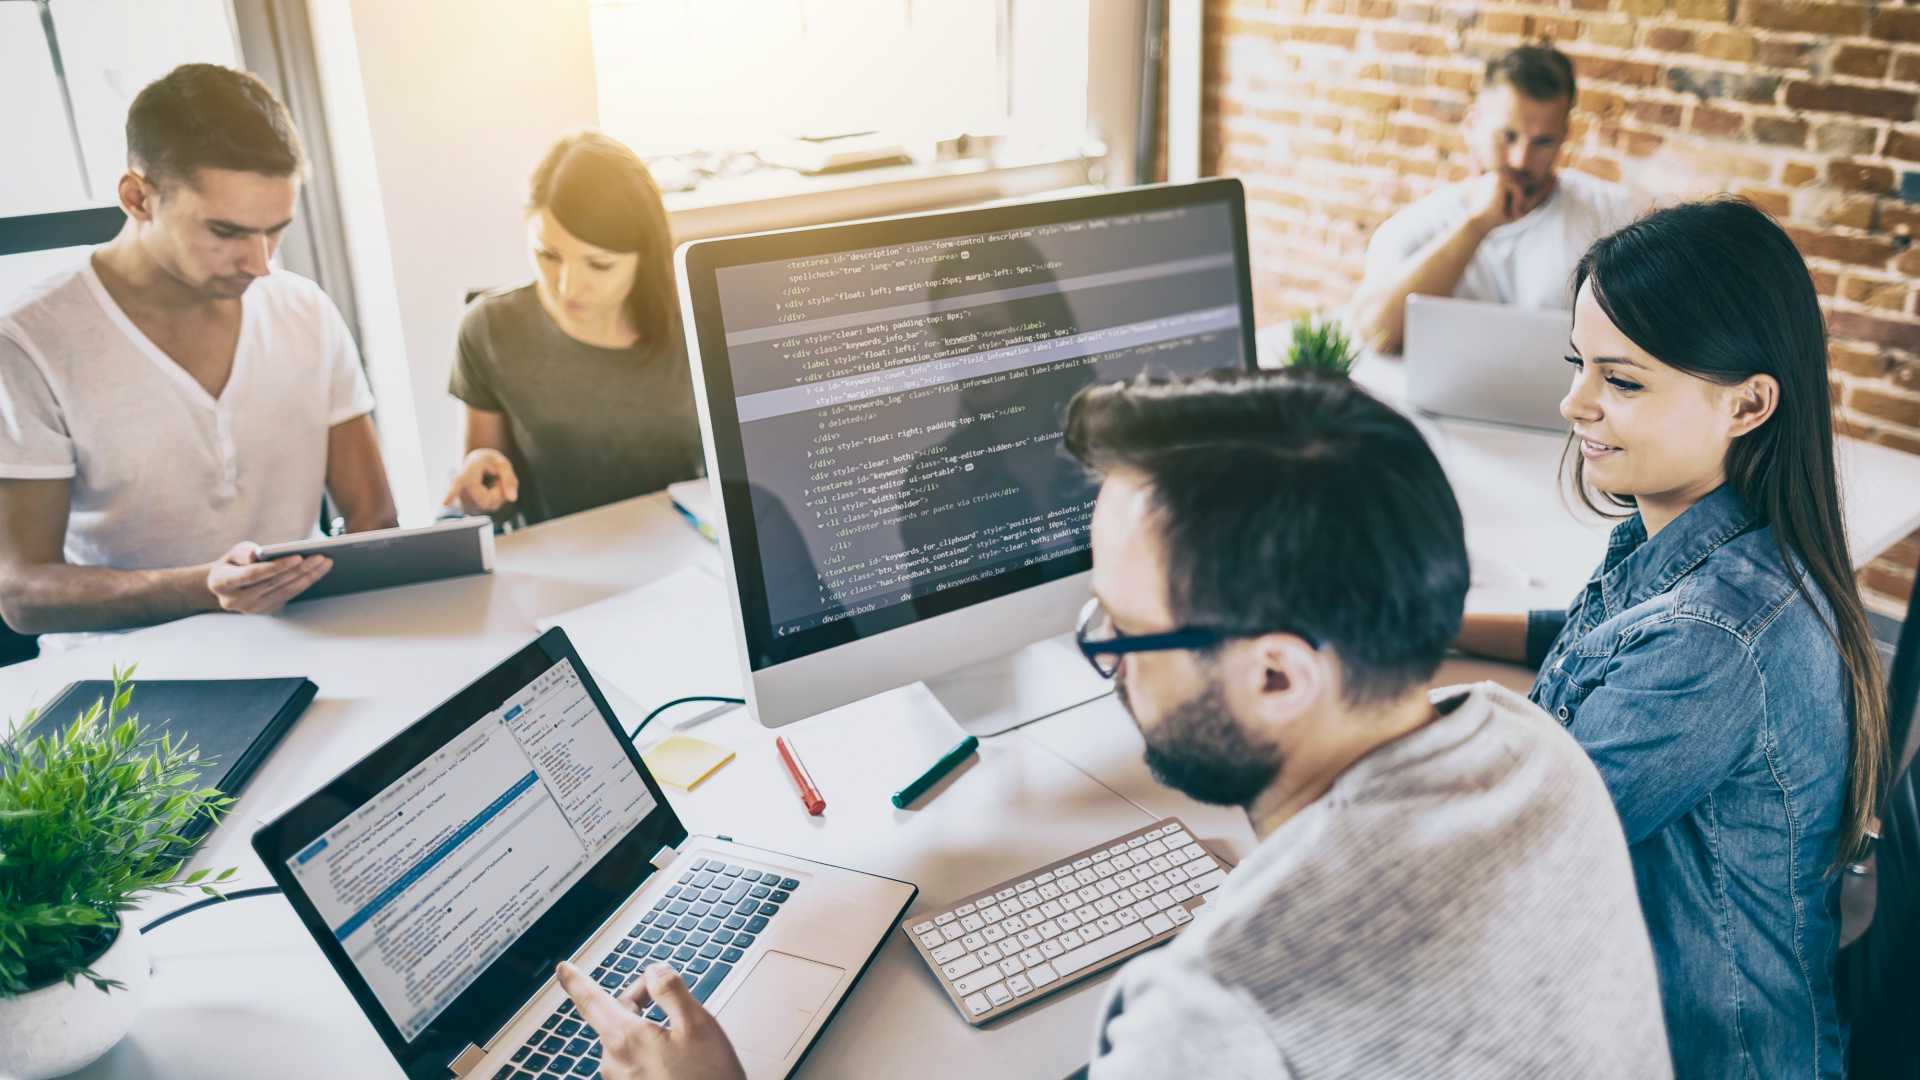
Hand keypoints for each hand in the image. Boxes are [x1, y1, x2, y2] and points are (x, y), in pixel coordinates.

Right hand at [205, 542, 330, 613]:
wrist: (228, 584)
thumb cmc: (233, 564)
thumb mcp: (232, 553)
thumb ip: (242, 552)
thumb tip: (256, 555)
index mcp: (221, 583)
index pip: (252, 575)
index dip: (276, 567)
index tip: (298, 557)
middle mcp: (234, 601)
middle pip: (273, 583)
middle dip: (299, 570)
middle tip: (320, 557)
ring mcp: (251, 609)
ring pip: (284, 591)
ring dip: (307, 577)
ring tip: (324, 562)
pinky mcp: (265, 611)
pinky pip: (289, 596)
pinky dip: (305, 583)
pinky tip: (318, 572)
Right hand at [443, 449, 518, 512]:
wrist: (477, 464)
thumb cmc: (489, 462)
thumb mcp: (502, 464)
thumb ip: (509, 479)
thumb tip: (512, 500)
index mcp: (466, 474)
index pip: (457, 484)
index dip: (451, 494)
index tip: (445, 503)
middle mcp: (461, 490)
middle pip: (489, 500)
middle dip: (499, 490)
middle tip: (495, 477)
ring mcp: (464, 502)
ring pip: (491, 504)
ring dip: (497, 494)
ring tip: (489, 482)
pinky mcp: (470, 509)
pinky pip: (491, 507)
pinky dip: (496, 499)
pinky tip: (488, 489)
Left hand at [555, 961, 745, 1079]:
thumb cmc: (708, 1079)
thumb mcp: (698, 1025)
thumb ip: (672, 991)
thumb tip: (654, 971)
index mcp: (625, 1039)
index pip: (591, 1000)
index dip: (577, 981)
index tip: (564, 969)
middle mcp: (614, 1062)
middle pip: (616, 1015)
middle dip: (639, 1001)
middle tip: (673, 1001)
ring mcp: (620, 1079)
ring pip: (625, 1037)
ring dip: (646, 1027)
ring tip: (682, 1038)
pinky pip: (632, 1058)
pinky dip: (649, 1048)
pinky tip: (675, 1057)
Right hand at [1469, 169, 1553, 229]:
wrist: (1479, 223)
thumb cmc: (1500, 216)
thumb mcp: (1524, 204)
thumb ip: (1539, 192)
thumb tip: (1556, 178)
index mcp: (1507, 174)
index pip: (1530, 181)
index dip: (1527, 196)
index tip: (1511, 206)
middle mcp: (1504, 170)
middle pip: (1530, 182)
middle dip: (1524, 199)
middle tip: (1509, 210)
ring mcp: (1502, 172)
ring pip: (1527, 185)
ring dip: (1521, 201)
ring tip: (1508, 208)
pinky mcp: (1501, 179)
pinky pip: (1520, 189)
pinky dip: (1517, 201)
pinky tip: (1507, 207)